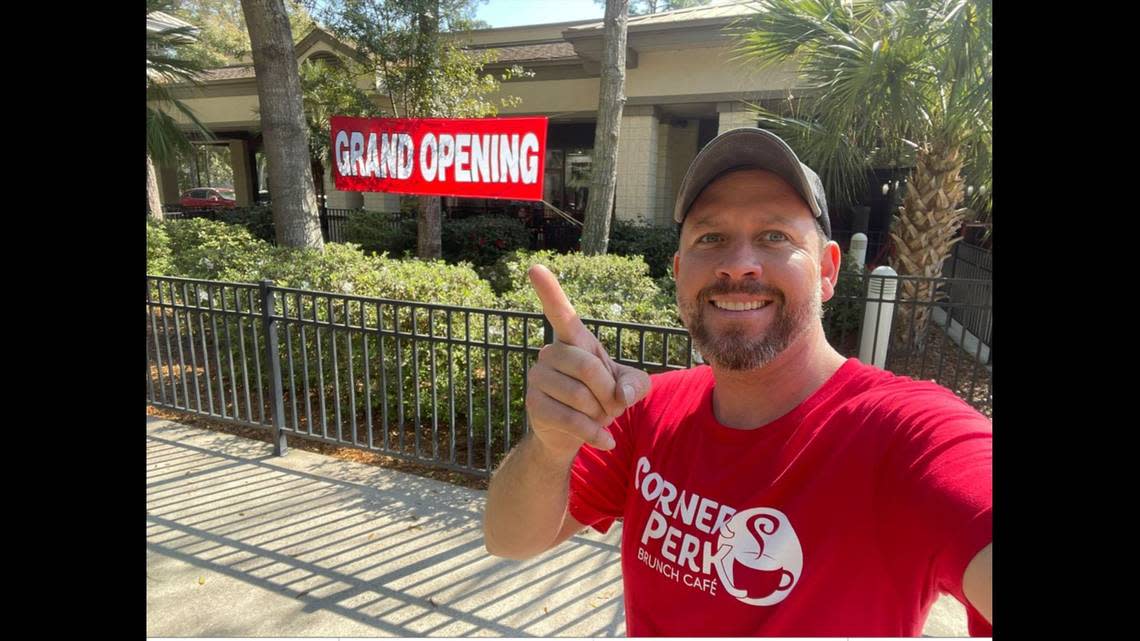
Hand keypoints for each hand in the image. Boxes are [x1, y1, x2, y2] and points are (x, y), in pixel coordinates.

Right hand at [525, 264, 651, 460]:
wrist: (575, 435)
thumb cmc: (603, 399)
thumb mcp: (629, 388)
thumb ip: (636, 385)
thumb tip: (620, 395)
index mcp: (574, 341)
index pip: (560, 313)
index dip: (549, 291)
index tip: (535, 268)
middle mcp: (550, 354)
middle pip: (588, 367)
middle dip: (607, 391)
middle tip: (610, 404)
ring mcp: (538, 379)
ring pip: (580, 395)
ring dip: (600, 413)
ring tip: (599, 417)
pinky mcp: (534, 405)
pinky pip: (572, 419)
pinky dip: (595, 434)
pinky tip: (605, 440)